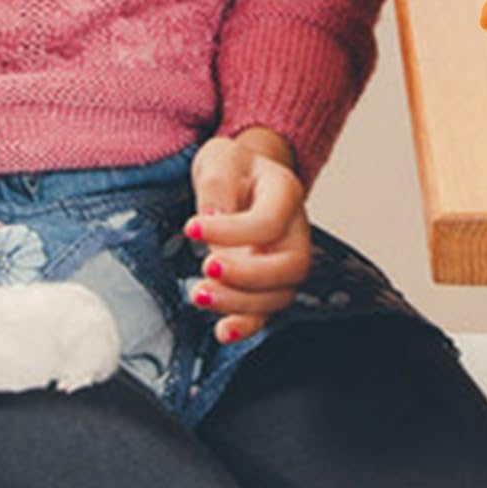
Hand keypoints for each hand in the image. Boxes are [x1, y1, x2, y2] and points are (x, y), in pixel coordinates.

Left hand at [186, 128, 310, 344]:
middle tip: (208, 266)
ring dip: (240, 303)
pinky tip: (222, 329)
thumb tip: (212, 218)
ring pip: (280, 295)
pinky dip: (246, 325)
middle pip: (291, 266)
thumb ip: (217, 184)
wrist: (243, 176)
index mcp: (286, 193)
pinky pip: (266, 312)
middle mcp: (294, 230)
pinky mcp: (267, 283)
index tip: (192, 227)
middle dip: (247, 275)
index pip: (270, 221)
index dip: (231, 231)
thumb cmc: (235, 168)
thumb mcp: (221, 158)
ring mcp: (283, 260)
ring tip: (200, 293)